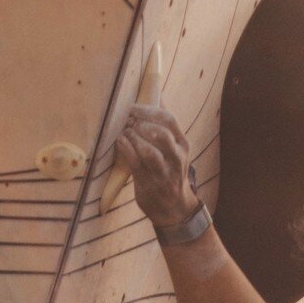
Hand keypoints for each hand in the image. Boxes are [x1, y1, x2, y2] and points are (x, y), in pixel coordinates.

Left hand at [114, 104, 197, 229]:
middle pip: (161, 133)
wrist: (174, 209)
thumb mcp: (174, 149)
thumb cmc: (170, 172)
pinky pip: (136, 164)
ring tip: (125, 133)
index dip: (148, 110)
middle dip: (141, 124)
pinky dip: (126, 150)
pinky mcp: (150, 184)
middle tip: (129, 122)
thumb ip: (166, 123)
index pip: (169, 119)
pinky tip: (120, 142)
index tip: (133, 108)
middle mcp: (177, 159)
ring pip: (149, 150)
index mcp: (183, 145)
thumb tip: (157, 93)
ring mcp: (164, 173)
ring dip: (133, 138)